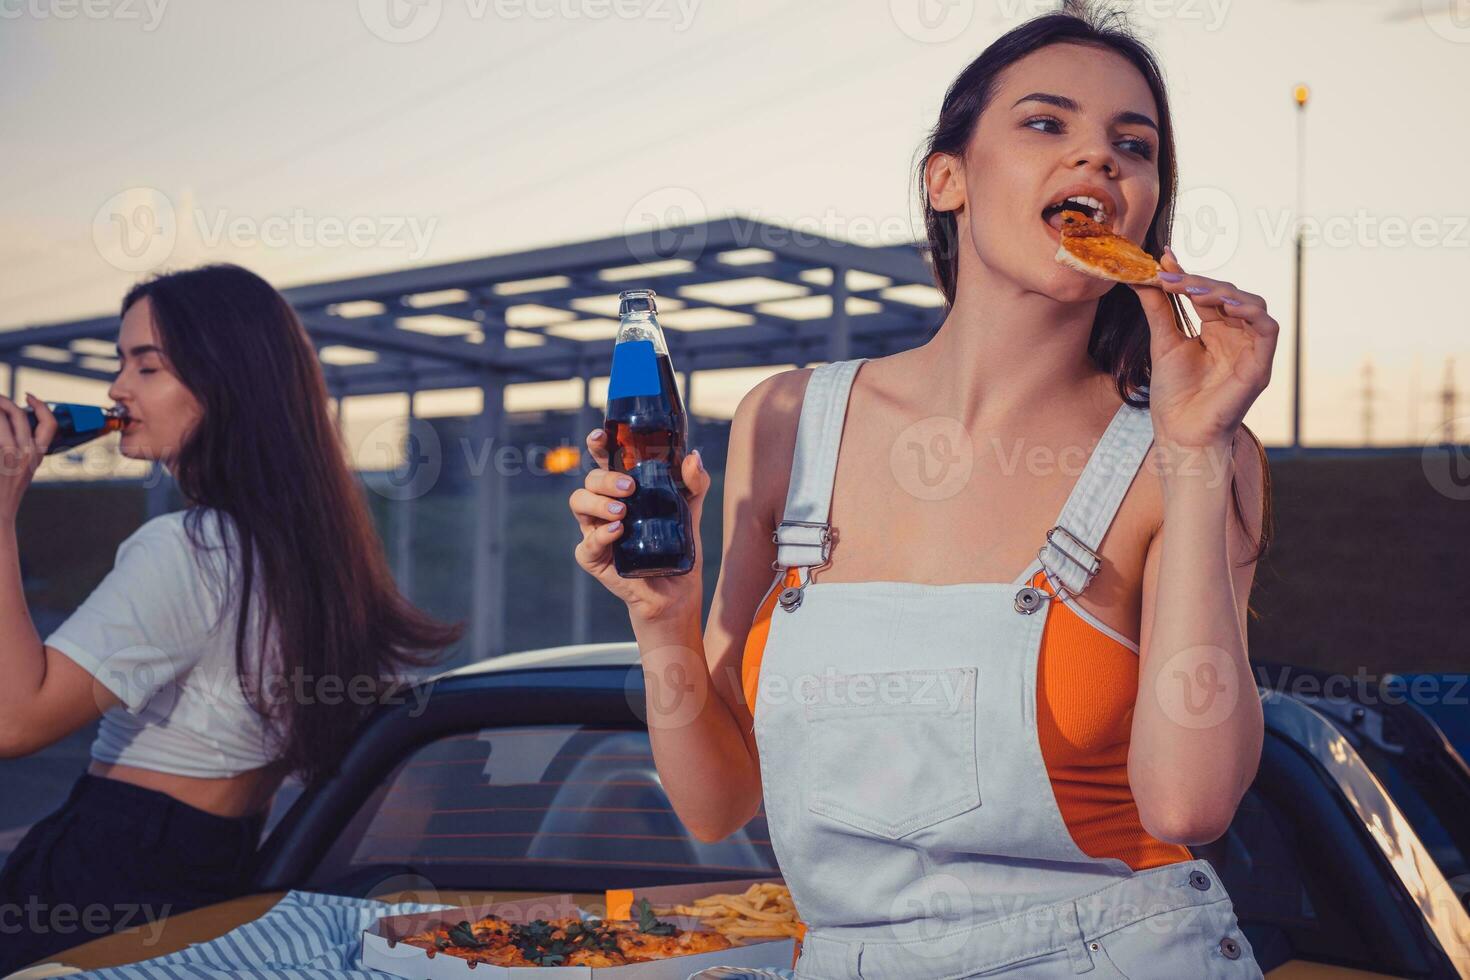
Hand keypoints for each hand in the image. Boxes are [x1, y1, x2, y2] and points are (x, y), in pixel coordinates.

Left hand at [0, 394, 54, 520]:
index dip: (41, 406)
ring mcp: (9, 455)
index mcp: (37, 456)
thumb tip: (12, 427)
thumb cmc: (6, 494)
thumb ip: (23, 451)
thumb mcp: (24, 471)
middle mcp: (26, 453)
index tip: (29, 397)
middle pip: (18, 414)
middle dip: (4, 400)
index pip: (49, 424)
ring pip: (2, 420)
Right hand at [569, 428, 712, 623]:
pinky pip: (586, 542)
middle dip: (605, 478)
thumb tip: (692, 456)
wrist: (678, 589)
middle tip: (629, 488)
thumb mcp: (692, 508)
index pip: (603, 460)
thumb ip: (695, 482)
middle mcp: (604, 505)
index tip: (601, 436)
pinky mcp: (593, 557)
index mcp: (622, 488)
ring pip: (578, 502)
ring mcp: (595, 530)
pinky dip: (602, 534)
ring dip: (597, 502)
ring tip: (622, 511)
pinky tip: (618, 531)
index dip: (597, 445)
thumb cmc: (679, 543)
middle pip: (589, 479)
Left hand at [1129, 246, 1278, 454]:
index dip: (1188, 275)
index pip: (1207, 292)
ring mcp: (1251, 348)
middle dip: (1200, 282)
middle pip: (1229, 293)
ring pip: (1252, 304)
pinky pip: (1269, 329)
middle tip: (1171, 278)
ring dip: (1224, 293)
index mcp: (1216, 329)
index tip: (1163, 260)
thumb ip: (1159, 309)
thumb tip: (1143, 275)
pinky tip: (1227, 307)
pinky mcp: (1261, 364)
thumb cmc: (1174, 394)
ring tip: (1194, 292)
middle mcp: (1236, 334)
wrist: (1180, 433)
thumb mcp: (1163, 343)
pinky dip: (1252, 313)